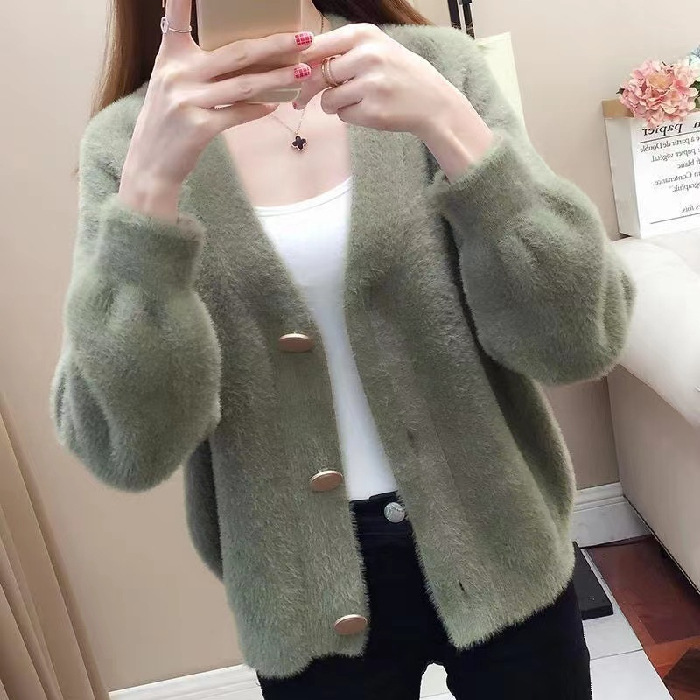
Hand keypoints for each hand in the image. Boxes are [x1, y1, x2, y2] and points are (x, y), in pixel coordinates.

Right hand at [119, 0, 313, 220]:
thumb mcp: (169, 84)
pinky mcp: (199, 127)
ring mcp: (188, 101)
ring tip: (302, 73)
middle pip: (235, 53)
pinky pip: (237, 114)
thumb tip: (244, 58)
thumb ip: (195, 66)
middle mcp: (177, 74)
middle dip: (274, 45)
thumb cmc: (167, 122)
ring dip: (278, 78)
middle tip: (302, 38)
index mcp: (170, 58)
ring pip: (244, 85)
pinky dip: (258, 109)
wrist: (150, 164)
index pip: (176, 18)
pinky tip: (275, 105)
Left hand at [294, 23, 495, 180]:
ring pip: (328, 100)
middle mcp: (368, 56)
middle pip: (318, 75)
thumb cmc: (398, 74)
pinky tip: (367, 110)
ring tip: (352, 101)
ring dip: (332, 105)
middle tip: (301, 100)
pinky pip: (342, 116)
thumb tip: (299, 63)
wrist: (432, 101)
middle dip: (309, 90)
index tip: (292, 73)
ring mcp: (371, 85)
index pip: (317, 45)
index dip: (300, 62)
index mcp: (365, 35)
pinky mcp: (372, 111)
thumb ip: (342, 52)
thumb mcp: (375, 49)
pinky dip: (348, 116)